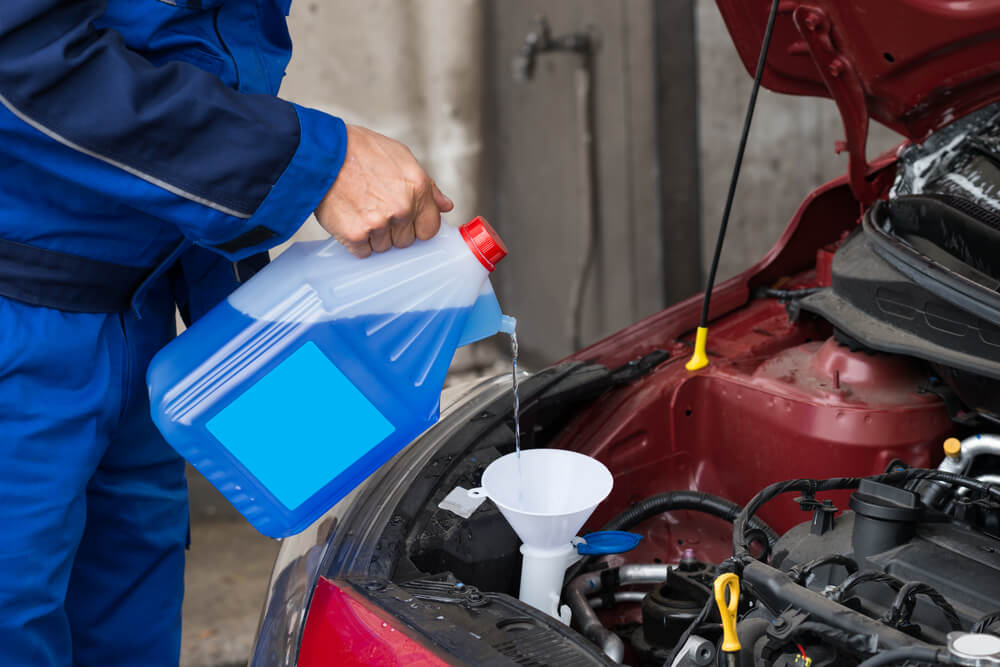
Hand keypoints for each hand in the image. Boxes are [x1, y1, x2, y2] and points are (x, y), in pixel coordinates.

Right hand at [315, 124, 453, 257]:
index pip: (429, 229)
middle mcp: (402, 208)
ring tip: (359, 210)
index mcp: (418, 188)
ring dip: (373, 236)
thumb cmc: (359, 150)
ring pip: (384, 247)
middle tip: (375, 208)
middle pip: (405, 240)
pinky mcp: (355, 235)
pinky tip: (349, 220)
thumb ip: (427, 186)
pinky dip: (356, 242)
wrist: (320, 152)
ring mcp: (379, 224)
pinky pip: (363, 252)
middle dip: (393, 230)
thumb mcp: (401, 157)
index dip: (416, 226)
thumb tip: (446, 206)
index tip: (404, 220)